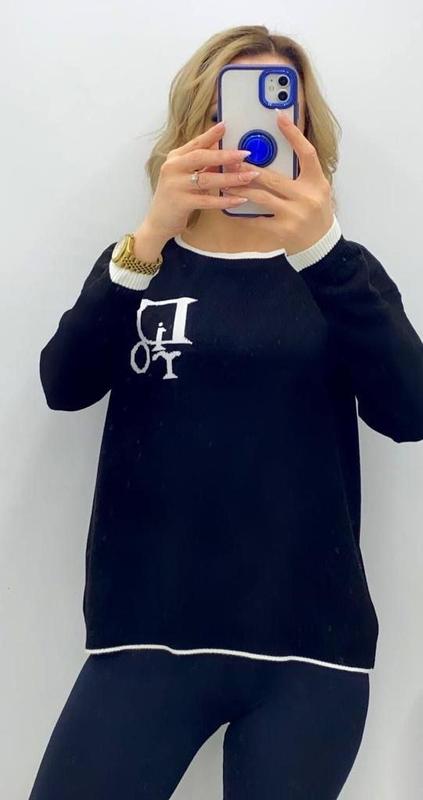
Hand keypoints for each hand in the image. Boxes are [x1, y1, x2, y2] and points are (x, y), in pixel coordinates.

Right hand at [143, 122, 259, 241]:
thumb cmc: (175, 197)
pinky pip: (208, 200)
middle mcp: (173, 168)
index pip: (196, 143)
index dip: (211, 135)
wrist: (158, 222)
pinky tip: (240, 199)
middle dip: (226, 155)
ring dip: (231, 178)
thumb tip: (223, 149)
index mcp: (175, 158)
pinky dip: (225, 200)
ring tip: (250, 176)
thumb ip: (202, 164)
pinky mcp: (181, 203)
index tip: (225, 126)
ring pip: (207, 179)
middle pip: (202, 157)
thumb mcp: (186, 176)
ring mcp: (176, 185)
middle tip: (245, 154)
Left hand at [224, 112, 334, 255]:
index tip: (279, 116)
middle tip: (231, 159)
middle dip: (248, 168)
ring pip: (261, 197)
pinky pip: (258, 219)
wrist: (319, 245)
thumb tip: (277, 151)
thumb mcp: (315, 190)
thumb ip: (300, 173)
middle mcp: (307, 198)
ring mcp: (294, 216)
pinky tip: (233, 204)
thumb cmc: (316, 213)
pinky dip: (244, 211)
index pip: (307, 153)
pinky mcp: (282, 231)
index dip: (294, 134)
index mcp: (317, 183)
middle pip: (273, 178)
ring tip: (226, 181)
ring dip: (241, 188)